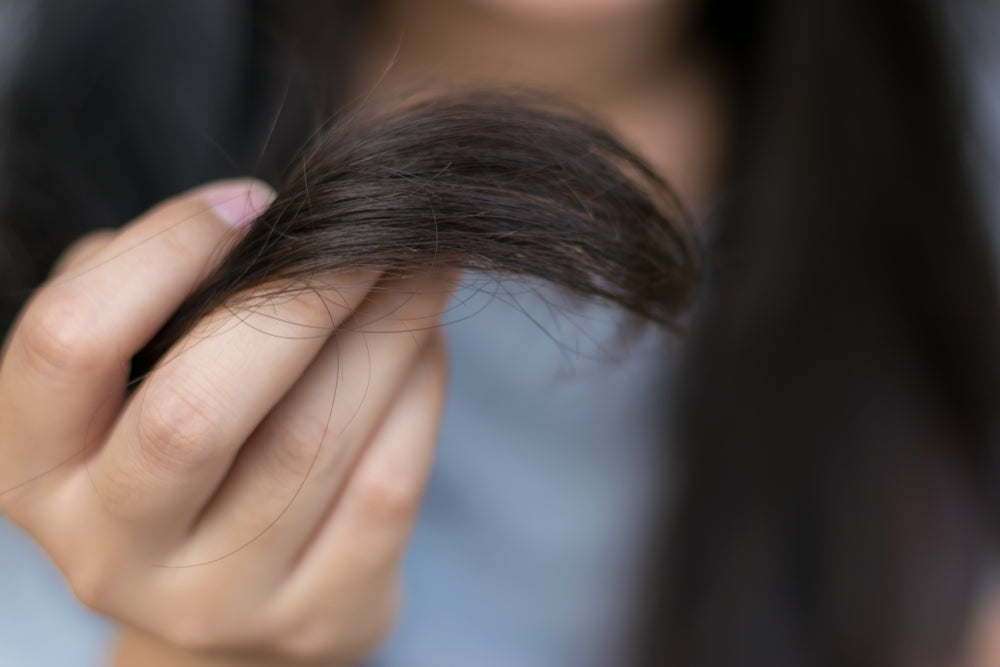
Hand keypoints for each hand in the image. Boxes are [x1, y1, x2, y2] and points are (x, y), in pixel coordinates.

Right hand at [0, 180, 450, 664]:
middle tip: (370, 226)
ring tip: (419, 262)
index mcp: (39, 468)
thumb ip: (162, 300)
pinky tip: (425, 341)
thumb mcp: (133, 383)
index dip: (162, 253)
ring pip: (310, 441)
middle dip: (300, 295)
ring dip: (382, 329)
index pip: (70, 345)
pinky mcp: (317, 620)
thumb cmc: (182, 455)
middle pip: (196, 411)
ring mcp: (216, 601)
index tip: (252, 203)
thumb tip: (269, 223)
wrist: (230, 603)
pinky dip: (418, 393)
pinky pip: (384, 487)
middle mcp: (112, 550)